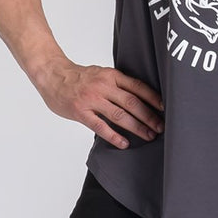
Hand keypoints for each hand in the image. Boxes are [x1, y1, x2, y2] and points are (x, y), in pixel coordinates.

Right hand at [35, 60, 164, 149]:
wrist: (52, 76)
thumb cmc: (79, 77)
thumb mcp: (101, 73)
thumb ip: (118, 84)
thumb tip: (140, 98)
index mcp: (111, 75)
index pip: (137, 87)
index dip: (153, 98)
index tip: (165, 108)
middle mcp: (103, 86)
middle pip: (132, 103)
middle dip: (149, 116)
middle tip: (161, 127)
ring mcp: (92, 99)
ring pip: (119, 115)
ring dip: (136, 127)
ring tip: (148, 136)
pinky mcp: (81, 112)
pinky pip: (100, 126)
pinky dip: (114, 136)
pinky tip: (124, 143)